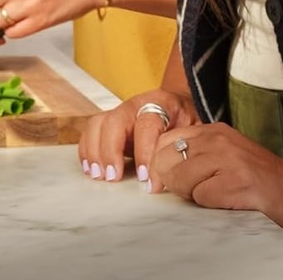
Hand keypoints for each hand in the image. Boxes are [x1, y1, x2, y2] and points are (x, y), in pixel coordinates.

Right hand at [78, 89, 199, 183]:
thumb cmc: (187, 122)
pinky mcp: (108, 123)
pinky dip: (87, 151)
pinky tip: (91, 169)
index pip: (147, 124)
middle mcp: (135, 104)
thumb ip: (184, 145)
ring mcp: (119, 112)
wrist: (179, 107)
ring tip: (98, 175)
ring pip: (97, 124)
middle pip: (114, 121)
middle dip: (111, 151)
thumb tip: (178, 171)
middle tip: (114, 177)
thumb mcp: (195, 130)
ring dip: (94, 152)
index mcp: (161, 103)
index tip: (146, 179)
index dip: (144, 152)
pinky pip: (90, 132)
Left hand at [151, 123, 282, 239]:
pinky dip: (208, 205)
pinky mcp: (235, 183)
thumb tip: (155, 171)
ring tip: (216, 195)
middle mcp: (218, 139)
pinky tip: (228, 202)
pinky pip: (199, 197)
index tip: (166, 181)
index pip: (164, 141)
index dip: (158, 164)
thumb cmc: (257, 181)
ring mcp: (227, 159)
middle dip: (171, 181)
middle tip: (195, 191)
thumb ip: (193, 156)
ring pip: (179, 179)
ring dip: (191, 194)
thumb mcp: (223, 156)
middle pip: (165, 160)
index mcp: (212, 130)